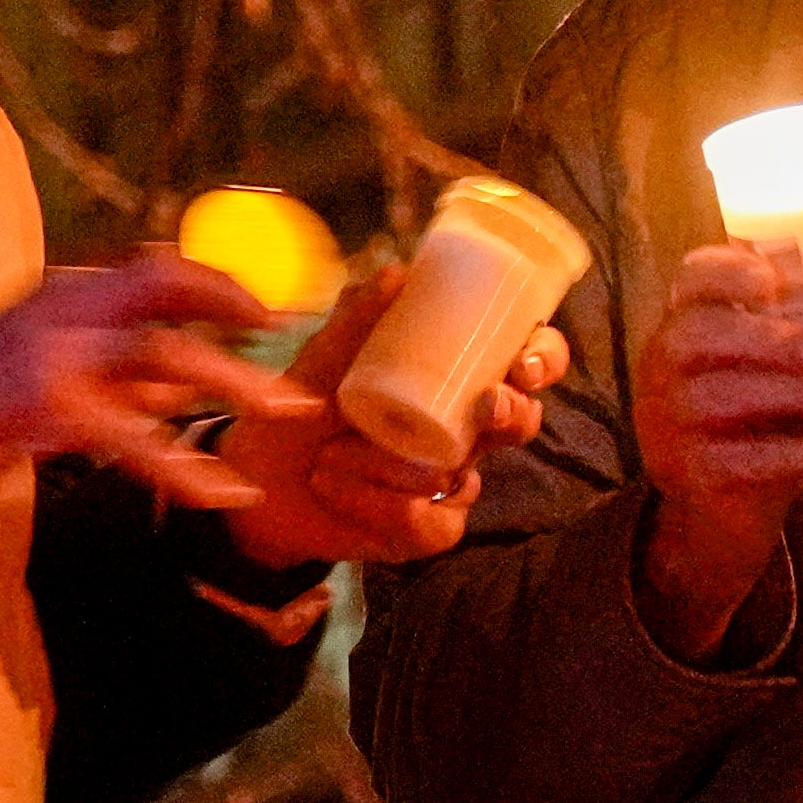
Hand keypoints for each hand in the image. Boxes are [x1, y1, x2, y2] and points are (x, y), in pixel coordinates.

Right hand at [0, 256, 280, 525]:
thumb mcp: (50, 378)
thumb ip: (117, 376)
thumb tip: (190, 382)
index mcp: (62, 296)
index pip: (154, 268)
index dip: (219, 280)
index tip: (273, 306)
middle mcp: (59, 309)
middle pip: (166, 289)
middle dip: (240, 310)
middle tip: (292, 338)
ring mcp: (49, 355)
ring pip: (162, 354)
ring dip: (233, 380)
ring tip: (286, 410)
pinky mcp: (40, 410)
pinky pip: (134, 438)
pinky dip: (185, 467)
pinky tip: (222, 492)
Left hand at [214, 267, 565, 571]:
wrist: (259, 480)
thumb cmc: (302, 409)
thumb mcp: (324, 359)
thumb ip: (358, 318)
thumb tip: (398, 272)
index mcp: (453, 378)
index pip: (524, 362)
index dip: (544, 359)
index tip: (525, 360)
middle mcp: (463, 429)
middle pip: (522, 420)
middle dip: (514, 412)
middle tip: (487, 405)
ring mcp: (450, 482)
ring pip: (459, 475)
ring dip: (389, 464)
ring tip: (331, 455)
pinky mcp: (429, 530)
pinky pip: (428, 521)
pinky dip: (375, 503)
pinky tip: (335, 487)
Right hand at [631, 236, 802, 650]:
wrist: (718, 515)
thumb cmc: (757, 421)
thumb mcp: (783, 369)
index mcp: (686, 323)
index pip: (692, 278)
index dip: (728, 271)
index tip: (775, 281)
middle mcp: (662, 367)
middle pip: (698, 334)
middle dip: (771, 339)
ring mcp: (668, 423)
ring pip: (721, 397)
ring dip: (798, 395)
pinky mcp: (690, 474)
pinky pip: (751, 459)